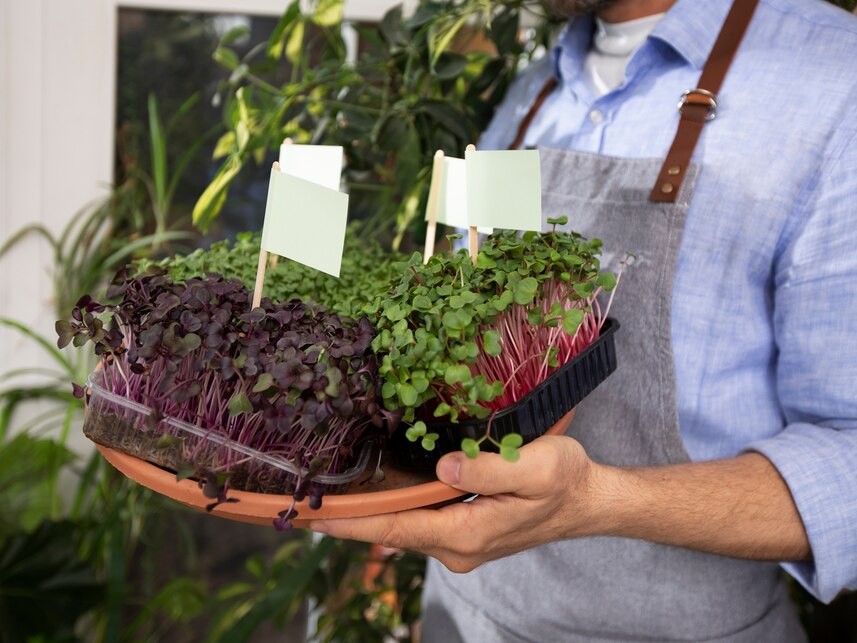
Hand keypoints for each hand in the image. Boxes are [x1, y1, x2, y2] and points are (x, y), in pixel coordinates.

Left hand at [310, 435, 598, 572]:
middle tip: (303, 500)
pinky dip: (392, 509)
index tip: (310, 516)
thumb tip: (443, 466)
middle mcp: (456, 547)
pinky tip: (373, 493)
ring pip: (402, 527)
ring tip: (328, 493)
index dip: (350, 521)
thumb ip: (488, 467)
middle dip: (348, 518)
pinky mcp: (464, 532)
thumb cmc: (566, 481)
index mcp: (466, 533)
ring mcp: (459, 543)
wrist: (588, 502)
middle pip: (389, 531)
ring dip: (367, 513)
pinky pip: (417, 522)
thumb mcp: (536, 465)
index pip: (394, 527)